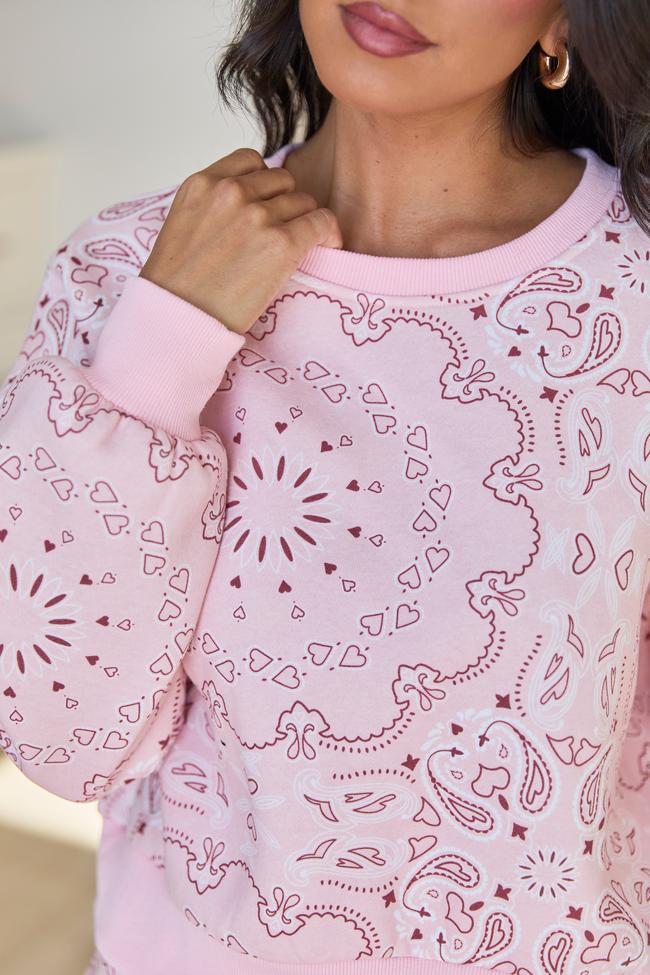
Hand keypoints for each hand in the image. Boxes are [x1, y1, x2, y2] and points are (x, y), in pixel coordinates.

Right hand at [139, 146, 342, 334]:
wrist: (179, 319)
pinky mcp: (282, 243)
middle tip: (279, 235)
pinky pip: (322, 222)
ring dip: (304, 222)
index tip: (264, 207)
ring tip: (295, 249)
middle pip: (282, 181)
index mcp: (202, 183)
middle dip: (284, 205)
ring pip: (304, 201)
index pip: (251, 161)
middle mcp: (230, 191)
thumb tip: (250, 206)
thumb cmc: (177, 286)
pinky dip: (329, 233)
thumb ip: (213, 206)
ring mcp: (257, 215)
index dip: (263, 185)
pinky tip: (326, 246)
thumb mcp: (183, 226)